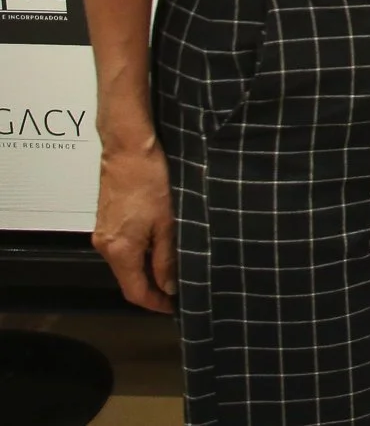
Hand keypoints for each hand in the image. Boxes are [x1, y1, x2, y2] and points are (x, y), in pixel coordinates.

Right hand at [94, 137, 175, 312]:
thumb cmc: (149, 180)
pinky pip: (123, 247)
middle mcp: (105, 246)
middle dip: (152, 287)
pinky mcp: (106, 221)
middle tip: (178, 290)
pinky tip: (159, 247)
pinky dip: (140, 253)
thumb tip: (168, 285)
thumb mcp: (167, 222)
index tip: (173, 308)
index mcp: (119, 250)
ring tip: (174, 269)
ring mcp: (103, 233)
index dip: (154, 303)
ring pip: (126, 262)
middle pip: (128, 278)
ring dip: (147, 269)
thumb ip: (166, 257)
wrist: (128, 150)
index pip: (134, 291)